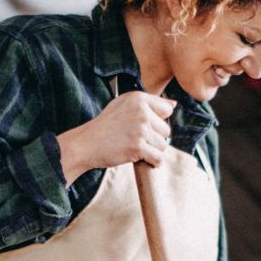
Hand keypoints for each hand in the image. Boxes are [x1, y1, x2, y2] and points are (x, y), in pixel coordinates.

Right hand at [56, 91, 174, 181]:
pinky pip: (157, 158)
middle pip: (166, 130)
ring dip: (152, 150)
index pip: (167, 109)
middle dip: (154, 138)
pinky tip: (142, 159)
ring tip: (134, 147)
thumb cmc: (105, 126)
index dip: (157, 121)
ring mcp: (140, 129)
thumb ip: (148, 103)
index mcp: (138, 98)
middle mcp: (141, 111)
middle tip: (135, 139)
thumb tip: (174, 105)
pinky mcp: (137, 147)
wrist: (86, 144)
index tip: (143, 126)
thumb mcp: (123, 105)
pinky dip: (152, 162)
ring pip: (163, 145)